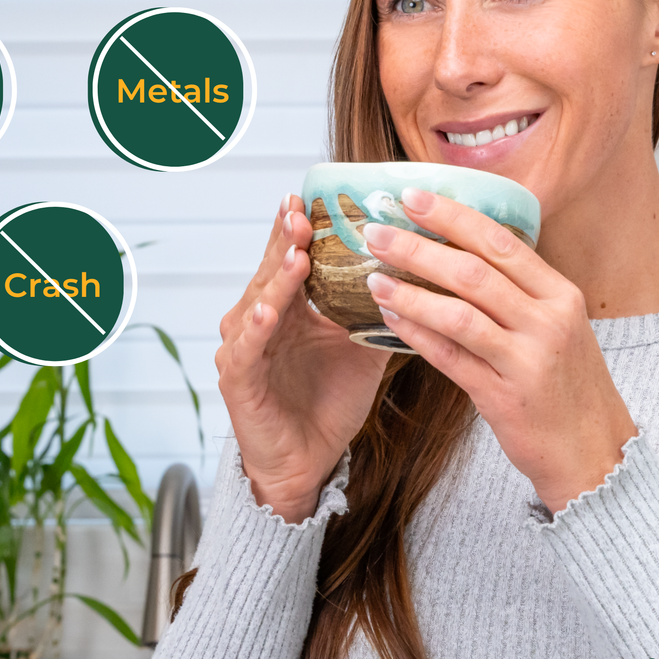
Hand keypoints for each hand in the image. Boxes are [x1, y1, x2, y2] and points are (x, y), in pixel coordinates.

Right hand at [215, 195, 389, 523]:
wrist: (310, 461)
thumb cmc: (328, 404)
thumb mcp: (362, 351)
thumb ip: (378, 313)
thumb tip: (419, 278)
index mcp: (289, 309)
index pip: (289, 259)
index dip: (295, 229)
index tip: (307, 197)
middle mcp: (260, 321)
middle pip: (271, 272)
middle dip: (285, 241)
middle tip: (299, 210)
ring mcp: (244, 349)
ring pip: (258, 304)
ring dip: (276, 279)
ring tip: (295, 253)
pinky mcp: (239, 381)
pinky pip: (246, 350)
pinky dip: (256, 329)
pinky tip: (268, 311)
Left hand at [363, 187, 635, 513]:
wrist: (596, 454)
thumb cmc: (568, 385)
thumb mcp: (558, 326)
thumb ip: (518, 291)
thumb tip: (459, 250)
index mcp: (561, 294)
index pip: (501, 241)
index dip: (452, 216)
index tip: (412, 197)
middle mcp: (549, 321)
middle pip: (474, 271)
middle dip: (418, 247)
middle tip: (376, 232)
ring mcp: (528, 361)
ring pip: (459, 314)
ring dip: (410, 292)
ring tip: (373, 277)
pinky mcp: (504, 398)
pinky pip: (451, 358)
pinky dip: (416, 335)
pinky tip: (389, 320)